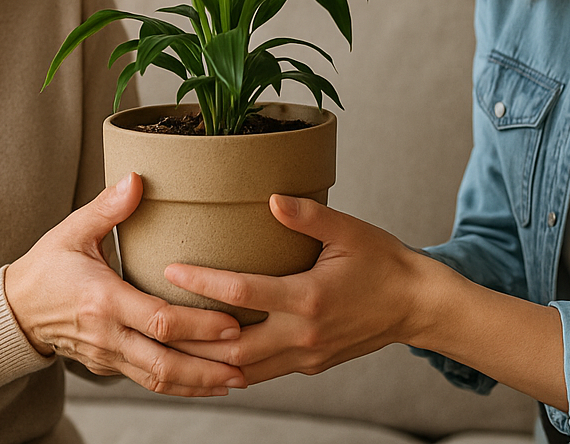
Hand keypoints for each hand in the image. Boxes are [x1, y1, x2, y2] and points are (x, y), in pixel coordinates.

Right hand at [4, 173, 246, 396]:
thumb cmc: (46, 266)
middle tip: (246, 364)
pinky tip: (206, 384)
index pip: (159, 321)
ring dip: (199, 384)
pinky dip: (180, 386)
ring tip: (237, 381)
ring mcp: (107, 357)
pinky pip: (148, 381)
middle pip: (164, 362)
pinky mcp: (107, 367)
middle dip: (208, 367)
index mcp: (103, 302)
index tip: (232, 324)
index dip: (198, 326)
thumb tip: (137, 178)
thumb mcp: (72, 231)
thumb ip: (107, 207)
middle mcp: (107, 336)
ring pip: (158, 379)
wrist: (14, 310)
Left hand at [162, 195, 433, 384]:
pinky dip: (233, 367)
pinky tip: (210, 358)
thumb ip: (307, 215)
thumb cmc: (383, 261)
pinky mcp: (311, 364)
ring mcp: (306, 354)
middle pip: (231, 346)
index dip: (203, 282)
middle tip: (152, 322)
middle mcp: (303, 333)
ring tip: (169, 347)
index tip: (171, 269)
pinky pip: (263, 372)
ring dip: (206, 361)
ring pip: (244, 369)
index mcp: (308, 297)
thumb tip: (270, 197)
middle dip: (189, 338)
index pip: (242, 293)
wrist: (416, 305)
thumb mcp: (349, 230)